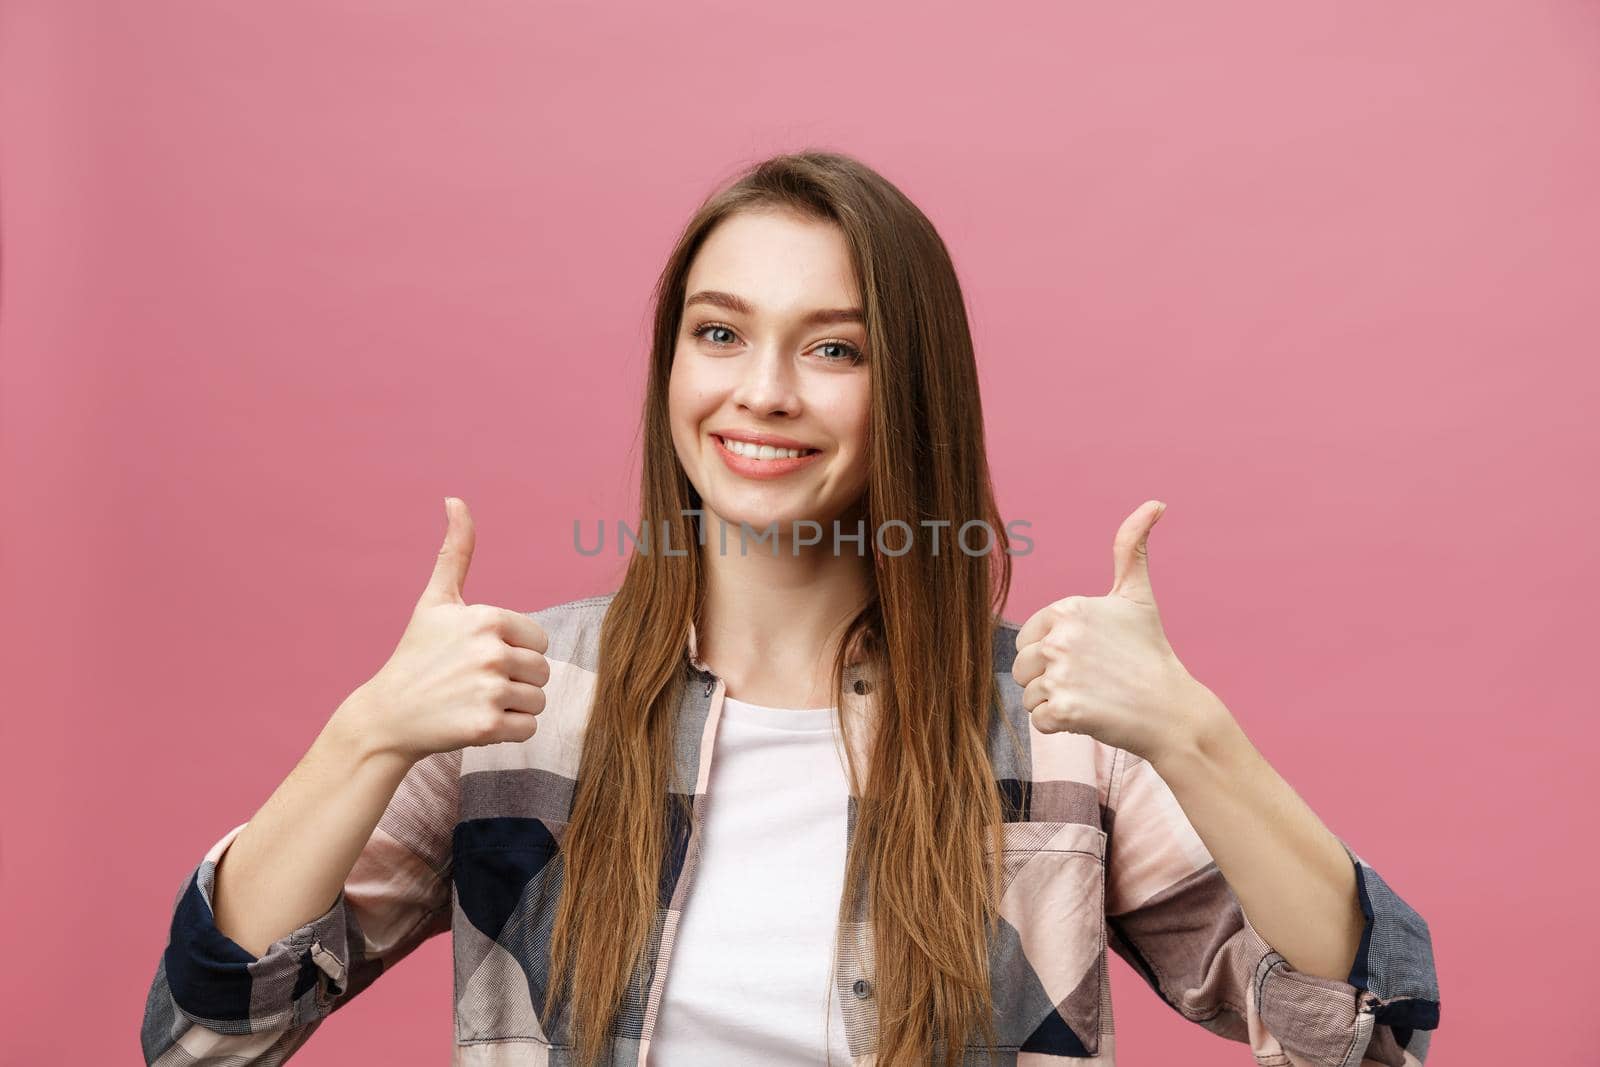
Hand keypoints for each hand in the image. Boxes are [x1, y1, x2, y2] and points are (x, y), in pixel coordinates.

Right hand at [340, 497, 550, 763]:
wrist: (387, 715)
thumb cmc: (417, 654)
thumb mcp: (436, 600)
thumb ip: (455, 551)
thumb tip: (455, 499)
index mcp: (489, 618)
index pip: (539, 640)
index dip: (515, 651)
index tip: (479, 656)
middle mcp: (492, 652)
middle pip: (542, 671)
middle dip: (516, 680)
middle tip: (476, 683)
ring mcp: (490, 690)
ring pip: (538, 701)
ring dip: (514, 706)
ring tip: (476, 701)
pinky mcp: (487, 727)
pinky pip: (529, 728)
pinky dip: (509, 731)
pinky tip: (476, 722)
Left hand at [1011, 500, 1224, 766]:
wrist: (1172, 710)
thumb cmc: (1150, 653)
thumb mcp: (1137, 596)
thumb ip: (1131, 548)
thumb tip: (1155, 503)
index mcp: (1067, 608)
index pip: (1029, 638)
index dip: (1054, 653)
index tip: (1090, 657)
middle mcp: (1059, 637)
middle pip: (1022, 667)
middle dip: (1050, 679)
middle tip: (1092, 681)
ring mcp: (1059, 674)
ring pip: (1028, 695)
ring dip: (1055, 703)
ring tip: (1092, 697)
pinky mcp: (1063, 710)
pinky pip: (1038, 720)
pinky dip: (1060, 725)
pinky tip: (1090, 716)